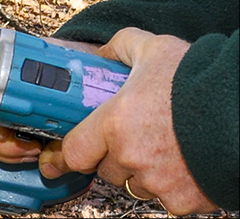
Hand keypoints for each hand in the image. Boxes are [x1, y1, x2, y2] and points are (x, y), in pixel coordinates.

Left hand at [0, 29, 217, 215]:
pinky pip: (163, 197)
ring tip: (158, 143)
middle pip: (105, 168)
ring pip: (133, 184)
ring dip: (137, 170)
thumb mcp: (151, 47)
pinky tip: (178, 159)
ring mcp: (159, 183)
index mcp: (116, 123)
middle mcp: (132, 157)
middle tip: (127, 135)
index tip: (54, 159)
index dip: (63, 155)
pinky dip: (166, 183)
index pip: (74, 152)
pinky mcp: (184, 201)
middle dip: (110, 154)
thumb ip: (119, 47)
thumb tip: (100, 54)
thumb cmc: (196, 78)